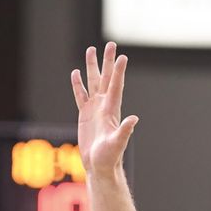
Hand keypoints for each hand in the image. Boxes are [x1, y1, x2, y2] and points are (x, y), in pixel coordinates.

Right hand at [70, 42, 138, 173]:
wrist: (99, 166)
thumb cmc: (109, 158)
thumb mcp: (117, 144)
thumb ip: (125, 131)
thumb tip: (134, 119)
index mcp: (112, 110)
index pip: (115, 86)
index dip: (118, 72)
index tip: (122, 57)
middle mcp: (104, 106)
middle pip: (106, 79)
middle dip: (107, 62)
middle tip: (110, 44)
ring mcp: (94, 109)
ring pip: (93, 83)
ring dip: (92, 67)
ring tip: (90, 50)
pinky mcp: (84, 115)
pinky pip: (80, 95)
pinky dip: (78, 85)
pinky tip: (75, 73)